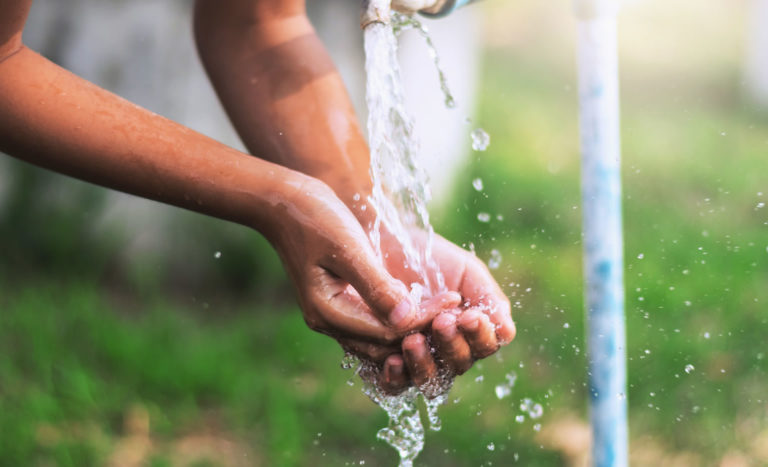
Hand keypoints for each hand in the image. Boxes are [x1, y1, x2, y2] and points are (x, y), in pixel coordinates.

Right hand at [266, 174, 459, 345]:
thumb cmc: (314, 218)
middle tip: (455, 310)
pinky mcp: (340, 302)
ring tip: (445, 310)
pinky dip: (400, 318)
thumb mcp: (349, 249)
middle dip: (421, 331)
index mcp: (327, 312)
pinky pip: (375, 323)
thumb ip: (377, 286)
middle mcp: (328, 321)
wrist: (285, 202)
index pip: (387, 333)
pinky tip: (422, 303)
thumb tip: (407, 318)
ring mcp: (332, 314)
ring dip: (413, 327)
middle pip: (385, 345)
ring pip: (381, 339)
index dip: (424, 320)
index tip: (453, 299)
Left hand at [350, 230, 515, 393]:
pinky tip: (393, 360)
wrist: (384, 245)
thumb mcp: (465, 272)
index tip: (469, 316)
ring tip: (413, 340)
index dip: (480, 335)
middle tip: (441, 321)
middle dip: (452, 345)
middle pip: (459, 364)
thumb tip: (507, 333)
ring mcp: (417, 358)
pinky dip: (397, 378)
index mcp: (471, 329)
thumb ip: (488, 299)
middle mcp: (447, 349)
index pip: (485, 345)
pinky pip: (395, 385)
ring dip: (425, 364)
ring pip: (430, 379)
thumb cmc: (429, 258)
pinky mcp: (385, 361)